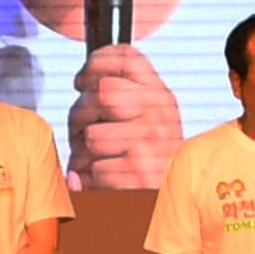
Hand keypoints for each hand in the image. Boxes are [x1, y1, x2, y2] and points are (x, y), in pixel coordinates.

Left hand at [66, 44, 185, 189]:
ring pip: (91, 135)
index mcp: (160, 94)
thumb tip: (84, 83)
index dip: (95, 64)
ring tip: (91, 160)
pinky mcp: (139, 171)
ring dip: (81, 153)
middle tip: (78, 131)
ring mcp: (150, 140)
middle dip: (79, 114)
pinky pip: (94, 169)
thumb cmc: (154, 156)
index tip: (82, 82)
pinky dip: (89, 180)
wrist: (176, 195)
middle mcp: (159, 112)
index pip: (127, 57)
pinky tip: (99, 180)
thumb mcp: (151, 116)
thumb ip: (126, 93)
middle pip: (101, 93)